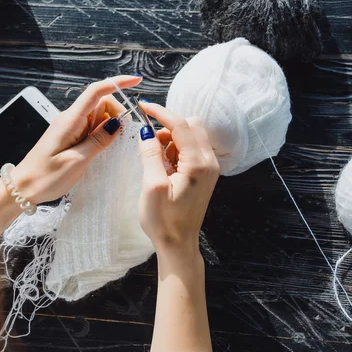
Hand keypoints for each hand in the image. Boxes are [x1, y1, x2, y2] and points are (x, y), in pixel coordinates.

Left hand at [11, 75, 140, 203]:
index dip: (117, 83)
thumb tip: (117, 124)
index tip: (136, 80)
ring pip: (98, 117)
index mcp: (70, 121)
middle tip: (124, 137)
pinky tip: (104, 149)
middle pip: (101, 103)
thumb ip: (98, 141)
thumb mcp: (76, 161)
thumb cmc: (45, 177)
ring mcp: (70, 128)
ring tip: (112, 148)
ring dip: (110, 127)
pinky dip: (102, 135)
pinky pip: (91, 129)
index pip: (96, 92)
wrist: (23, 188)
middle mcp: (70, 119)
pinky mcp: (70, 137)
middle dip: (118, 114)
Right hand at [137, 102, 219, 256]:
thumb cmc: (163, 220)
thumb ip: (150, 155)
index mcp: (198, 163)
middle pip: (191, 125)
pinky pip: (191, 149)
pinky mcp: (204, 174)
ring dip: (171, 139)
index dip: (161, 113)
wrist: (178, 244)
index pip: (181, 125)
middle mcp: (209, 162)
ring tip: (155, 159)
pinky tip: (163, 166)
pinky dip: (176, 149)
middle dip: (168, 126)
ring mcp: (209, 168)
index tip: (143, 107)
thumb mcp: (152, 186)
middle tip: (148, 141)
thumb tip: (145, 131)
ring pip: (191, 136)